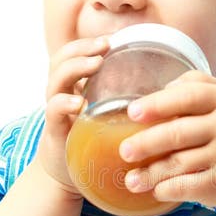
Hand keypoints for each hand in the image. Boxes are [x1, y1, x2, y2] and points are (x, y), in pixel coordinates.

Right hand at [36, 36, 109, 193]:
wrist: (67, 173)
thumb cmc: (92, 140)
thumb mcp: (105, 112)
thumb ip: (120, 96)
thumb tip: (161, 84)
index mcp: (72, 86)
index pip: (71, 54)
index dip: (87, 44)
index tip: (110, 41)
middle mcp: (60, 94)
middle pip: (60, 60)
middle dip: (82, 49)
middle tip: (104, 47)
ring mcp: (56, 112)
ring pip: (55, 80)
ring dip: (75, 68)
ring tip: (95, 64)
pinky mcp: (55, 131)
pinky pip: (53, 111)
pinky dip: (64, 104)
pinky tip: (79, 103)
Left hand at [119, 71, 215, 209]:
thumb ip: (193, 85)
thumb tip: (157, 94)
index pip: (188, 96)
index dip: (158, 104)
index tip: (132, 113)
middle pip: (178, 133)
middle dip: (146, 143)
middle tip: (125, 151)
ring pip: (178, 164)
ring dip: (149, 173)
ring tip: (130, 179)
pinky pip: (185, 187)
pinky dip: (165, 189)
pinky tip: (155, 190)